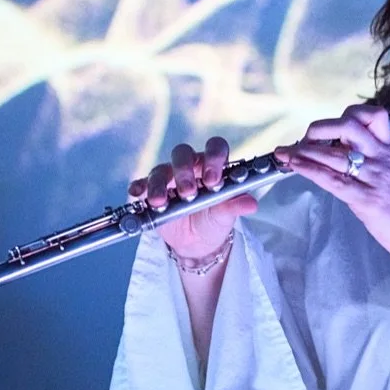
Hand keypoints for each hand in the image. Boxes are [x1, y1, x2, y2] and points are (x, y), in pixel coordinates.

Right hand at [128, 137, 257, 264]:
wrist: (198, 241)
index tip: (213, 181)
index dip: (214, 159)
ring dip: (160, 184)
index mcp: (213, 165)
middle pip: (184, 154)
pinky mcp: (152, 190)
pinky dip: (140, 187)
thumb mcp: (226, 215)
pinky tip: (138, 194)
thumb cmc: (215, 219)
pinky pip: (143, 184)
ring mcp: (170, 177)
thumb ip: (235, 206)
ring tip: (161, 202)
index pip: (215, 148)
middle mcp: (191, 167)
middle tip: (188, 192)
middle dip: (184, 171)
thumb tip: (251, 204)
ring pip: (161, 169)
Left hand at [275, 105, 389, 263]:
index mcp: (387, 151)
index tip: (329, 129)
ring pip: (335, 153)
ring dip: (304, 151)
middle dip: (319, 128)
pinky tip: (294, 167)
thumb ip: (369, 164)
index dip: (347, 116)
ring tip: (285, 153)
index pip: (372, 117)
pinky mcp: (366, 199)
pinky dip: (309, 170)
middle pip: (348, 125)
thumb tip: (340, 159)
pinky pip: (333, 180)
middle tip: (303, 140)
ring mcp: (373, 177)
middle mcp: (380, 158)